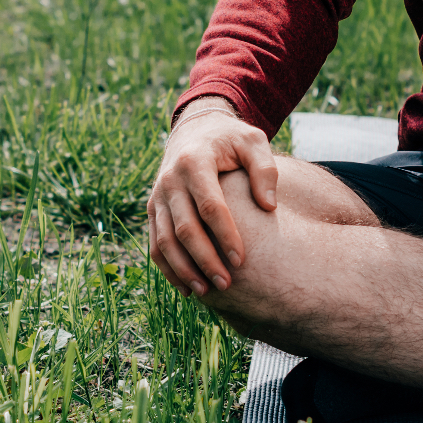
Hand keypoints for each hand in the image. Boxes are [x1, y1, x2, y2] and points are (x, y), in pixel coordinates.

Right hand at [147, 97, 277, 296]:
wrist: (195, 130)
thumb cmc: (230, 139)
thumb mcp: (252, 141)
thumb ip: (264, 169)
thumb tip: (268, 206)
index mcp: (195, 162)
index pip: (210, 206)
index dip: (225, 235)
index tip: (242, 260)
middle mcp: (170, 180)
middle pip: (184, 228)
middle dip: (205, 260)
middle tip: (227, 284)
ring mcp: (158, 196)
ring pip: (164, 240)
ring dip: (183, 270)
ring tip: (207, 292)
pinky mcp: (153, 209)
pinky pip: (155, 243)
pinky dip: (168, 268)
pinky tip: (187, 287)